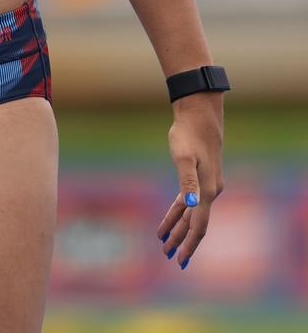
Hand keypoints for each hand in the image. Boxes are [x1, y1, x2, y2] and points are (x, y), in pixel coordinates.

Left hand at [157, 93, 224, 268]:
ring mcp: (207, 185)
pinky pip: (189, 201)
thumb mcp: (183, 156)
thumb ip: (187, 182)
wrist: (199, 115)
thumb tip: (190, 204)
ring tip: (164, 242)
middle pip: (194, 223)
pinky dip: (179, 211)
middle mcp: (210, 192)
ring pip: (191, 213)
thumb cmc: (188, 134)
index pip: (198, 225)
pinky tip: (171, 217)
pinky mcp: (202, 177)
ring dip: (178, 227)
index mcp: (205, 191)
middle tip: (167, 255)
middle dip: (181, 240)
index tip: (180, 261)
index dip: (189, 244)